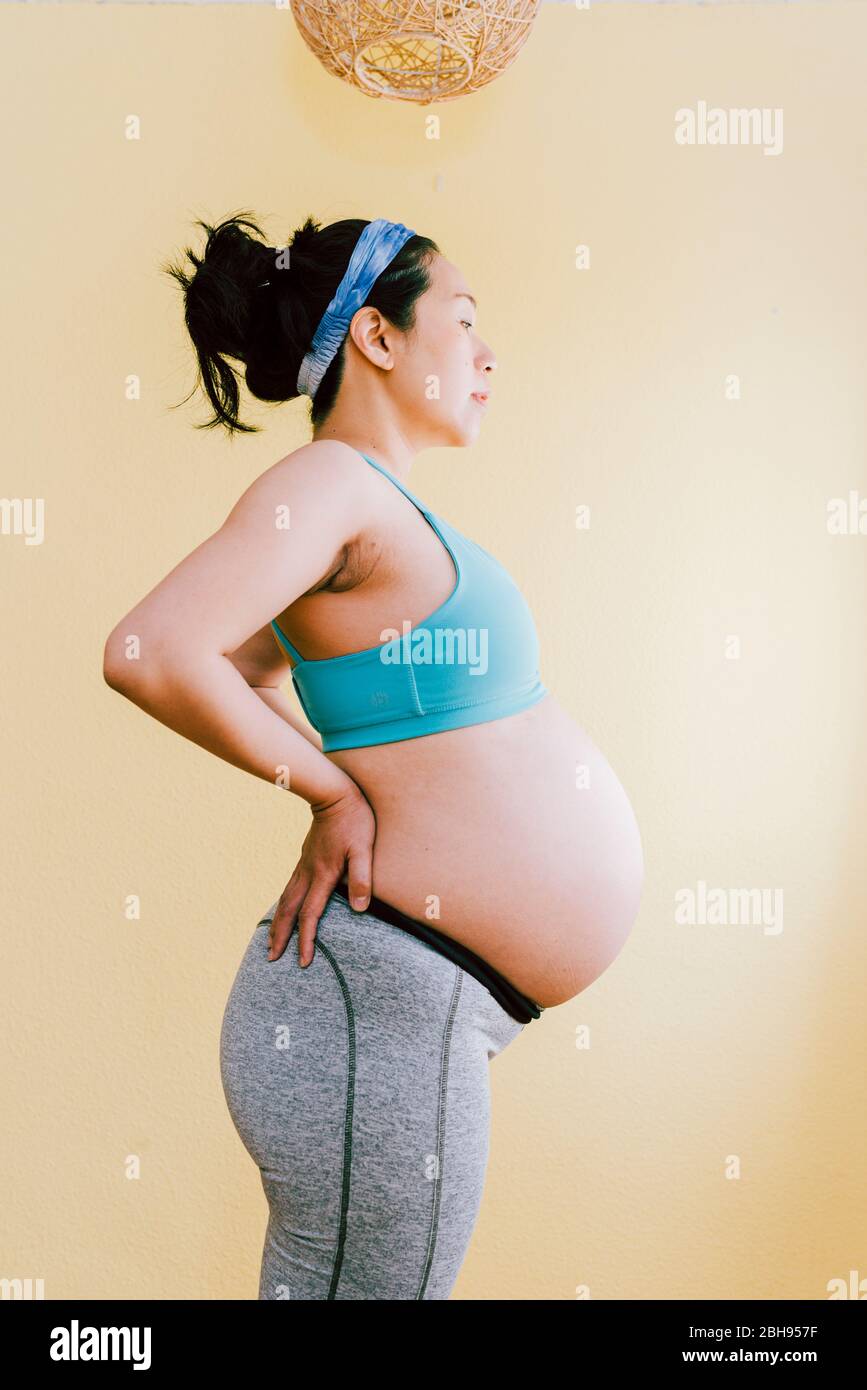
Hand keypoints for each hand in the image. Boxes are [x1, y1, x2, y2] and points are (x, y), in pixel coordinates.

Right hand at [267, 782, 375, 965]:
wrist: (334, 794)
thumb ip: (361, 878)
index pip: (310, 915)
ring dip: (277, 923)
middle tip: (272, 959)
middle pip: (289, 911)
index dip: (306, 940)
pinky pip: (288, 888)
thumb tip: (359, 909)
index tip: (303, 962)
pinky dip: (282, 905)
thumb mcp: (363, 849)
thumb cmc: (354, 821)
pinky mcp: (305, 859)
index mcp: (322, 875)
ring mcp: (303, 865)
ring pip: (285, 900)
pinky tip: (283, 910)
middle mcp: (308, 873)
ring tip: (270, 941)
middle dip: (280, 937)